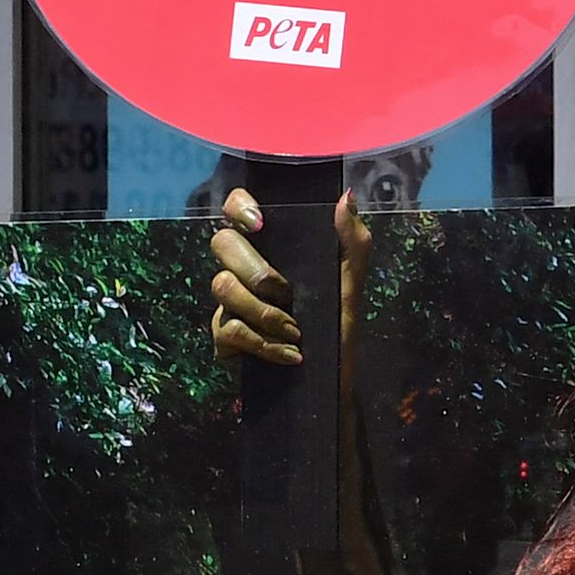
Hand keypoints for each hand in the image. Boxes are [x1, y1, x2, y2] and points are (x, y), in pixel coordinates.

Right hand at [210, 185, 369, 366]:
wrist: (333, 376)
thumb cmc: (338, 323)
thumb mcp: (352, 281)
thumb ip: (353, 240)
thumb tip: (346, 198)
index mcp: (271, 247)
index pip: (238, 209)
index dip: (240, 206)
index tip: (261, 224)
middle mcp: (244, 268)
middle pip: (222, 243)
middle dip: (255, 268)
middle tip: (285, 293)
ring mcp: (231, 301)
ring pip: (221, 286)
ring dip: (262, 311)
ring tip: (294, 331)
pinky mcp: (224, 336)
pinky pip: (229, 329)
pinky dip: (263, 343)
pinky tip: (288, 354)